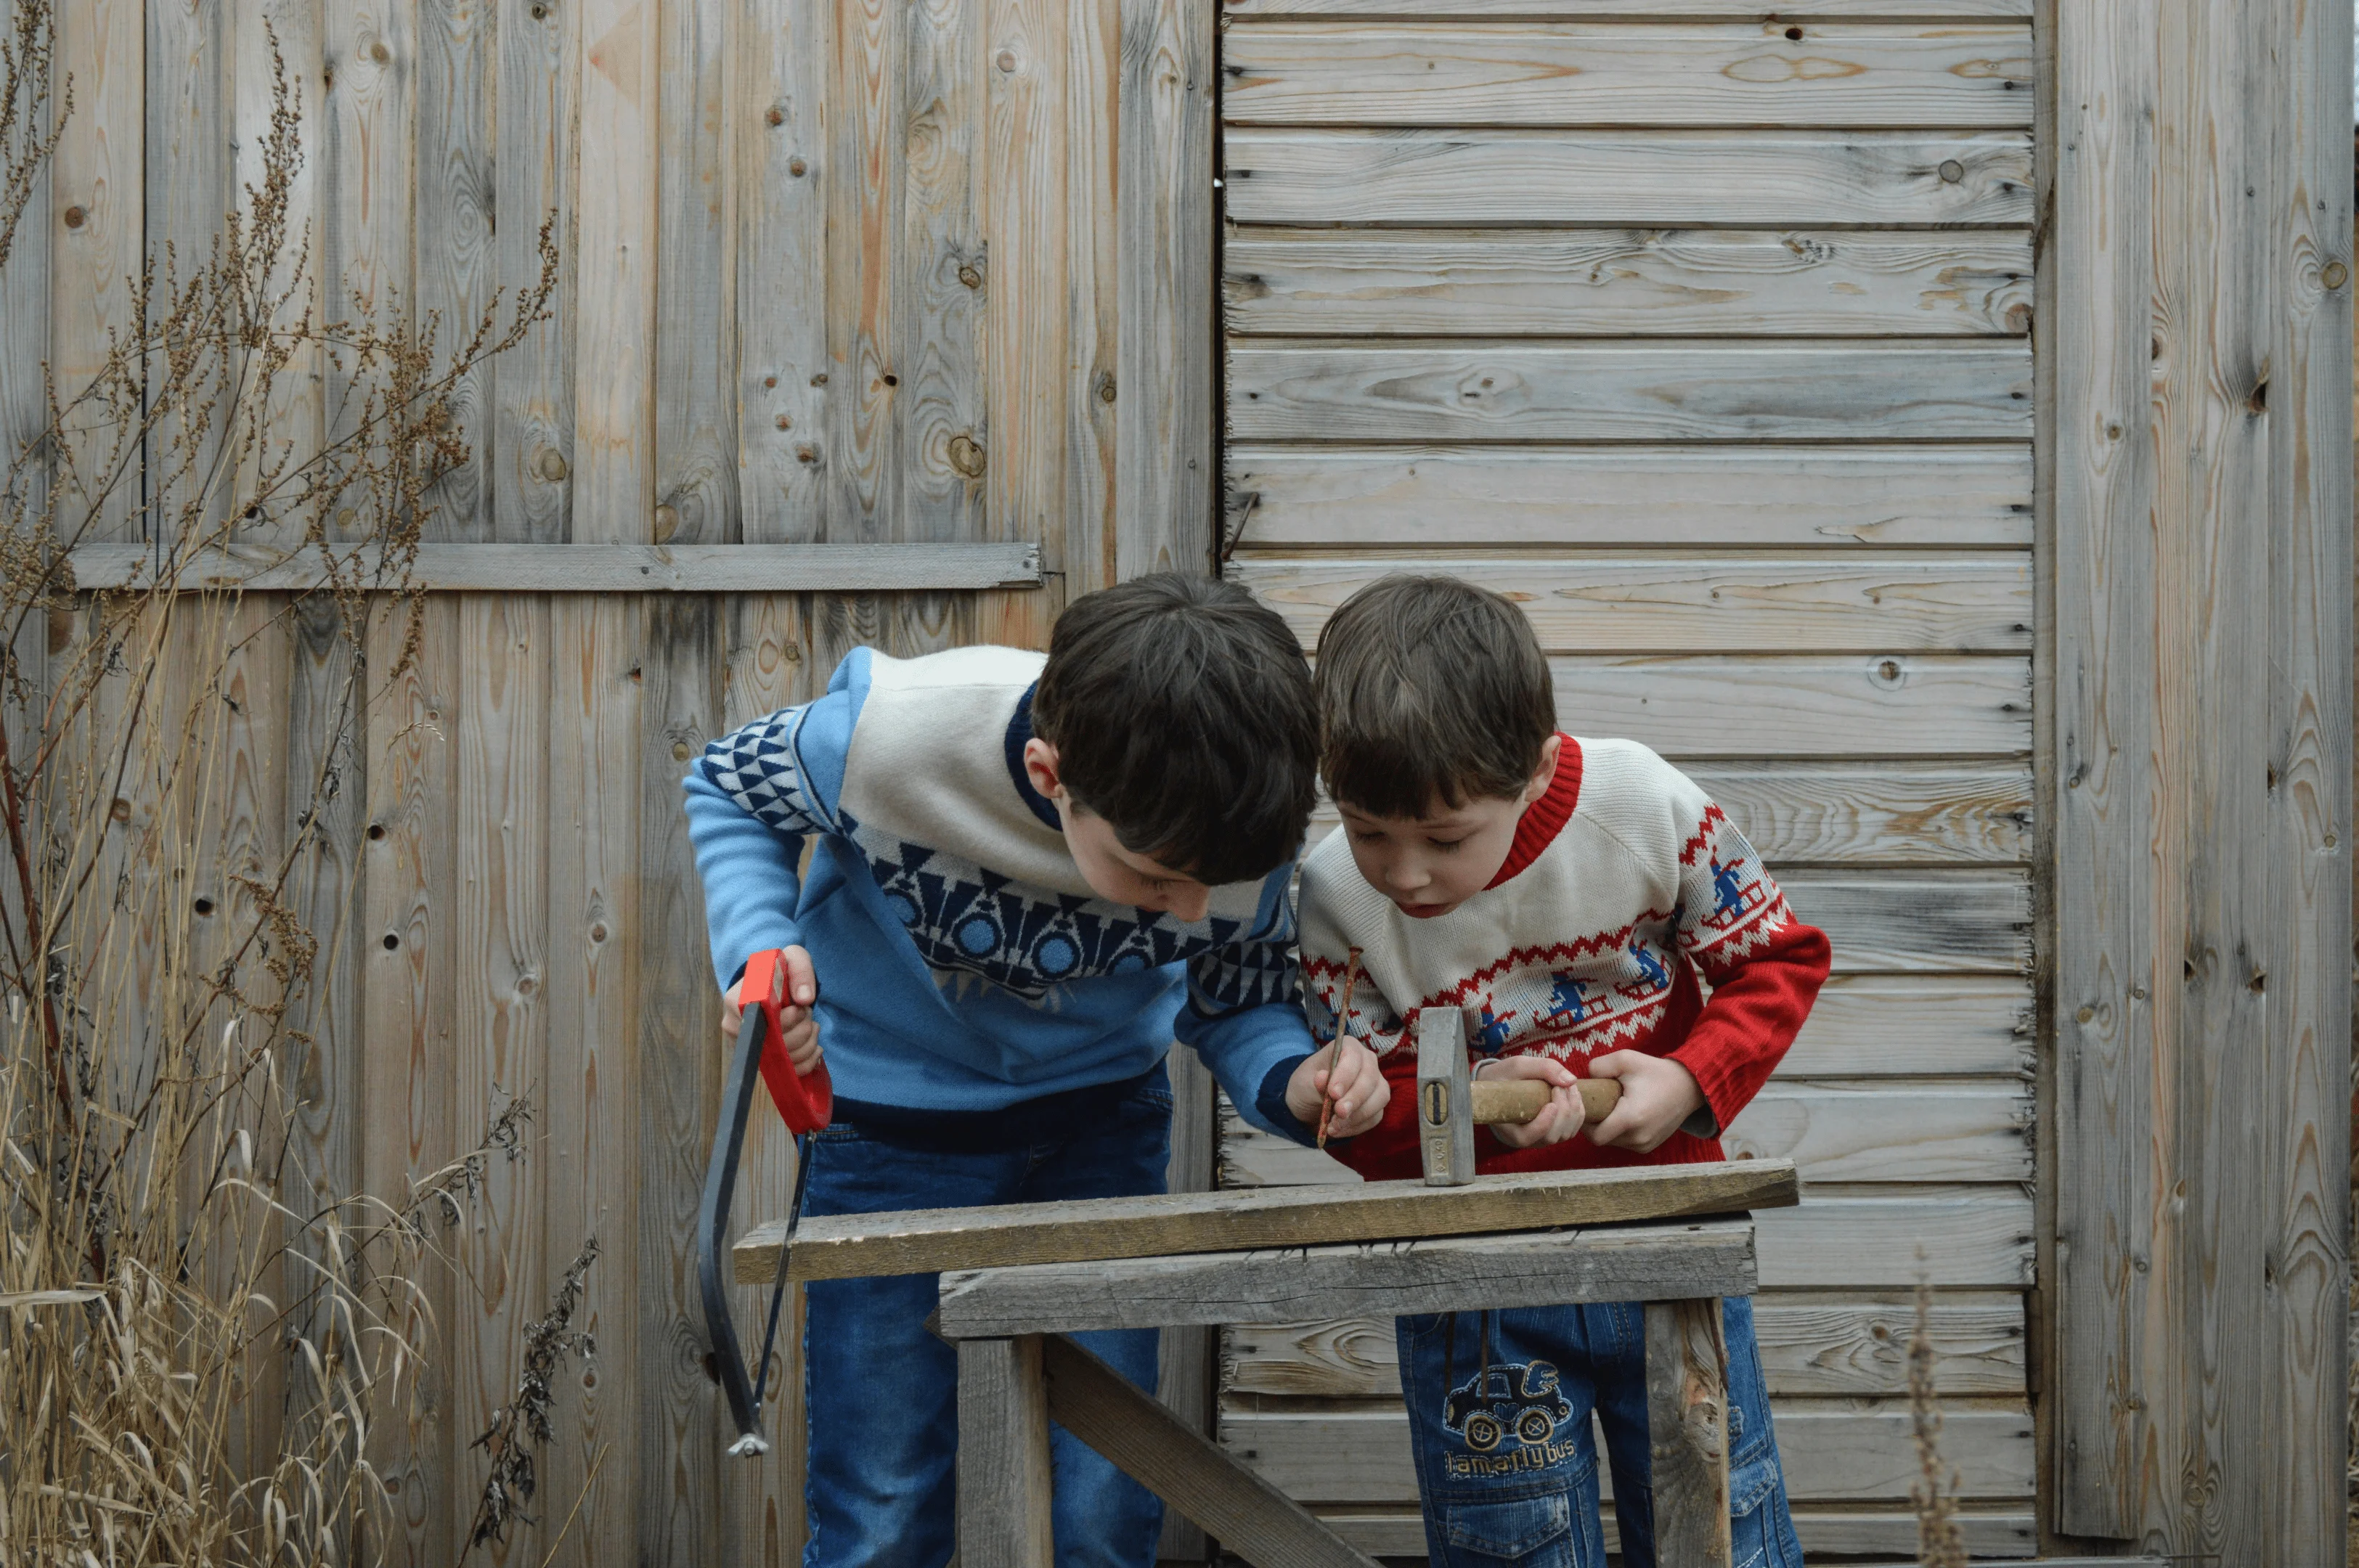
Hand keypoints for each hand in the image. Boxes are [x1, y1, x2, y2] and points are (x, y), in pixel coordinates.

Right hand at [719, 945, 821, 1073]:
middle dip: (803, 1029)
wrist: (772, 986)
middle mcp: (734, 1026)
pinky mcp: (759, 1061)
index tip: (800, 1007)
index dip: (789, 1018)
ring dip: (808, 1043)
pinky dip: (807, 1062)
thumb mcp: (791, 959)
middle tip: (807, 1013)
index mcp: (736, 1000)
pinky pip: (787, 1072)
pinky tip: (814, 1046)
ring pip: (784, 1060)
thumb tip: (805, 999)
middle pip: (776, 1043)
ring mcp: (746, 1047)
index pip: (765, 1020)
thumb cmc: (779, 972)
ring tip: (811, 1025)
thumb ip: (801, 971)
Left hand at [1285, 1035, 1388, 1139]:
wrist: (1309, 1104)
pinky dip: (1357, 1126)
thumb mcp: (1304, 1082)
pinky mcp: (1377, 1104)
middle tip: (1338, 1113)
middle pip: (1370, 1079)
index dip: (1345, 1075)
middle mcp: (1367, 1062)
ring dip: (1357, 1115)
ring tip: (1334, 1126)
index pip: (1353, 1057)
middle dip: (1354, 1099)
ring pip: (1379, 1098)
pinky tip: (1339, 1130)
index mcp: (1348, 1048)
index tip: (1333, 1093)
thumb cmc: (1307, 1085)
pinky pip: (1375, 1116)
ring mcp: (1376, 1083)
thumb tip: (1323, 1077)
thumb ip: (1314, 1082)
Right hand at [1475, 1054, 1586, 1148]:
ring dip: (1573, 1110)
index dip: (1542, 1124)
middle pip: (1551, 1136)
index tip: (1551, 1104)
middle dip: (1563, 1112)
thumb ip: (1543, 1068)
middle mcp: (1525, 1138)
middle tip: (1561, 1086)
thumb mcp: (1518, 1065)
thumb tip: (1571, 1081)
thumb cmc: (1506, 1075)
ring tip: (1568, 1087)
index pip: (1526, 1137)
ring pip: (1565, 1134)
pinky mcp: (1554, 1132)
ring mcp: (1541, 1137)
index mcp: (1508, 1128)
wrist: (1501, 1083)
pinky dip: (1578, 1112)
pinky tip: (1573, 1094)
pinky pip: (1572, 1129)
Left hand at [1583, 1050, 1705, 1153]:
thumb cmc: (1655, 1072)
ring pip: (1613, 1142)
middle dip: (1594, 1123)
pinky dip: (1619, 1132)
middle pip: (1602, 1139)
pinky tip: (1622, 1114)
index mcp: (1631, 1118)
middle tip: (1595, 1104)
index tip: (1585, 1106)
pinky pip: (1625, 1143)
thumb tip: (1584, 1079)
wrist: (1689, 1086)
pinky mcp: (1650, 1146)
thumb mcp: (1625, 1059)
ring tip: (1610, 1107)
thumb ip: (1598, 1066)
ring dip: (1607, 1128)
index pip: (1595, 1135)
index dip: (1584, 1122)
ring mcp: (1645, 1145)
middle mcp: (1639, 1137)